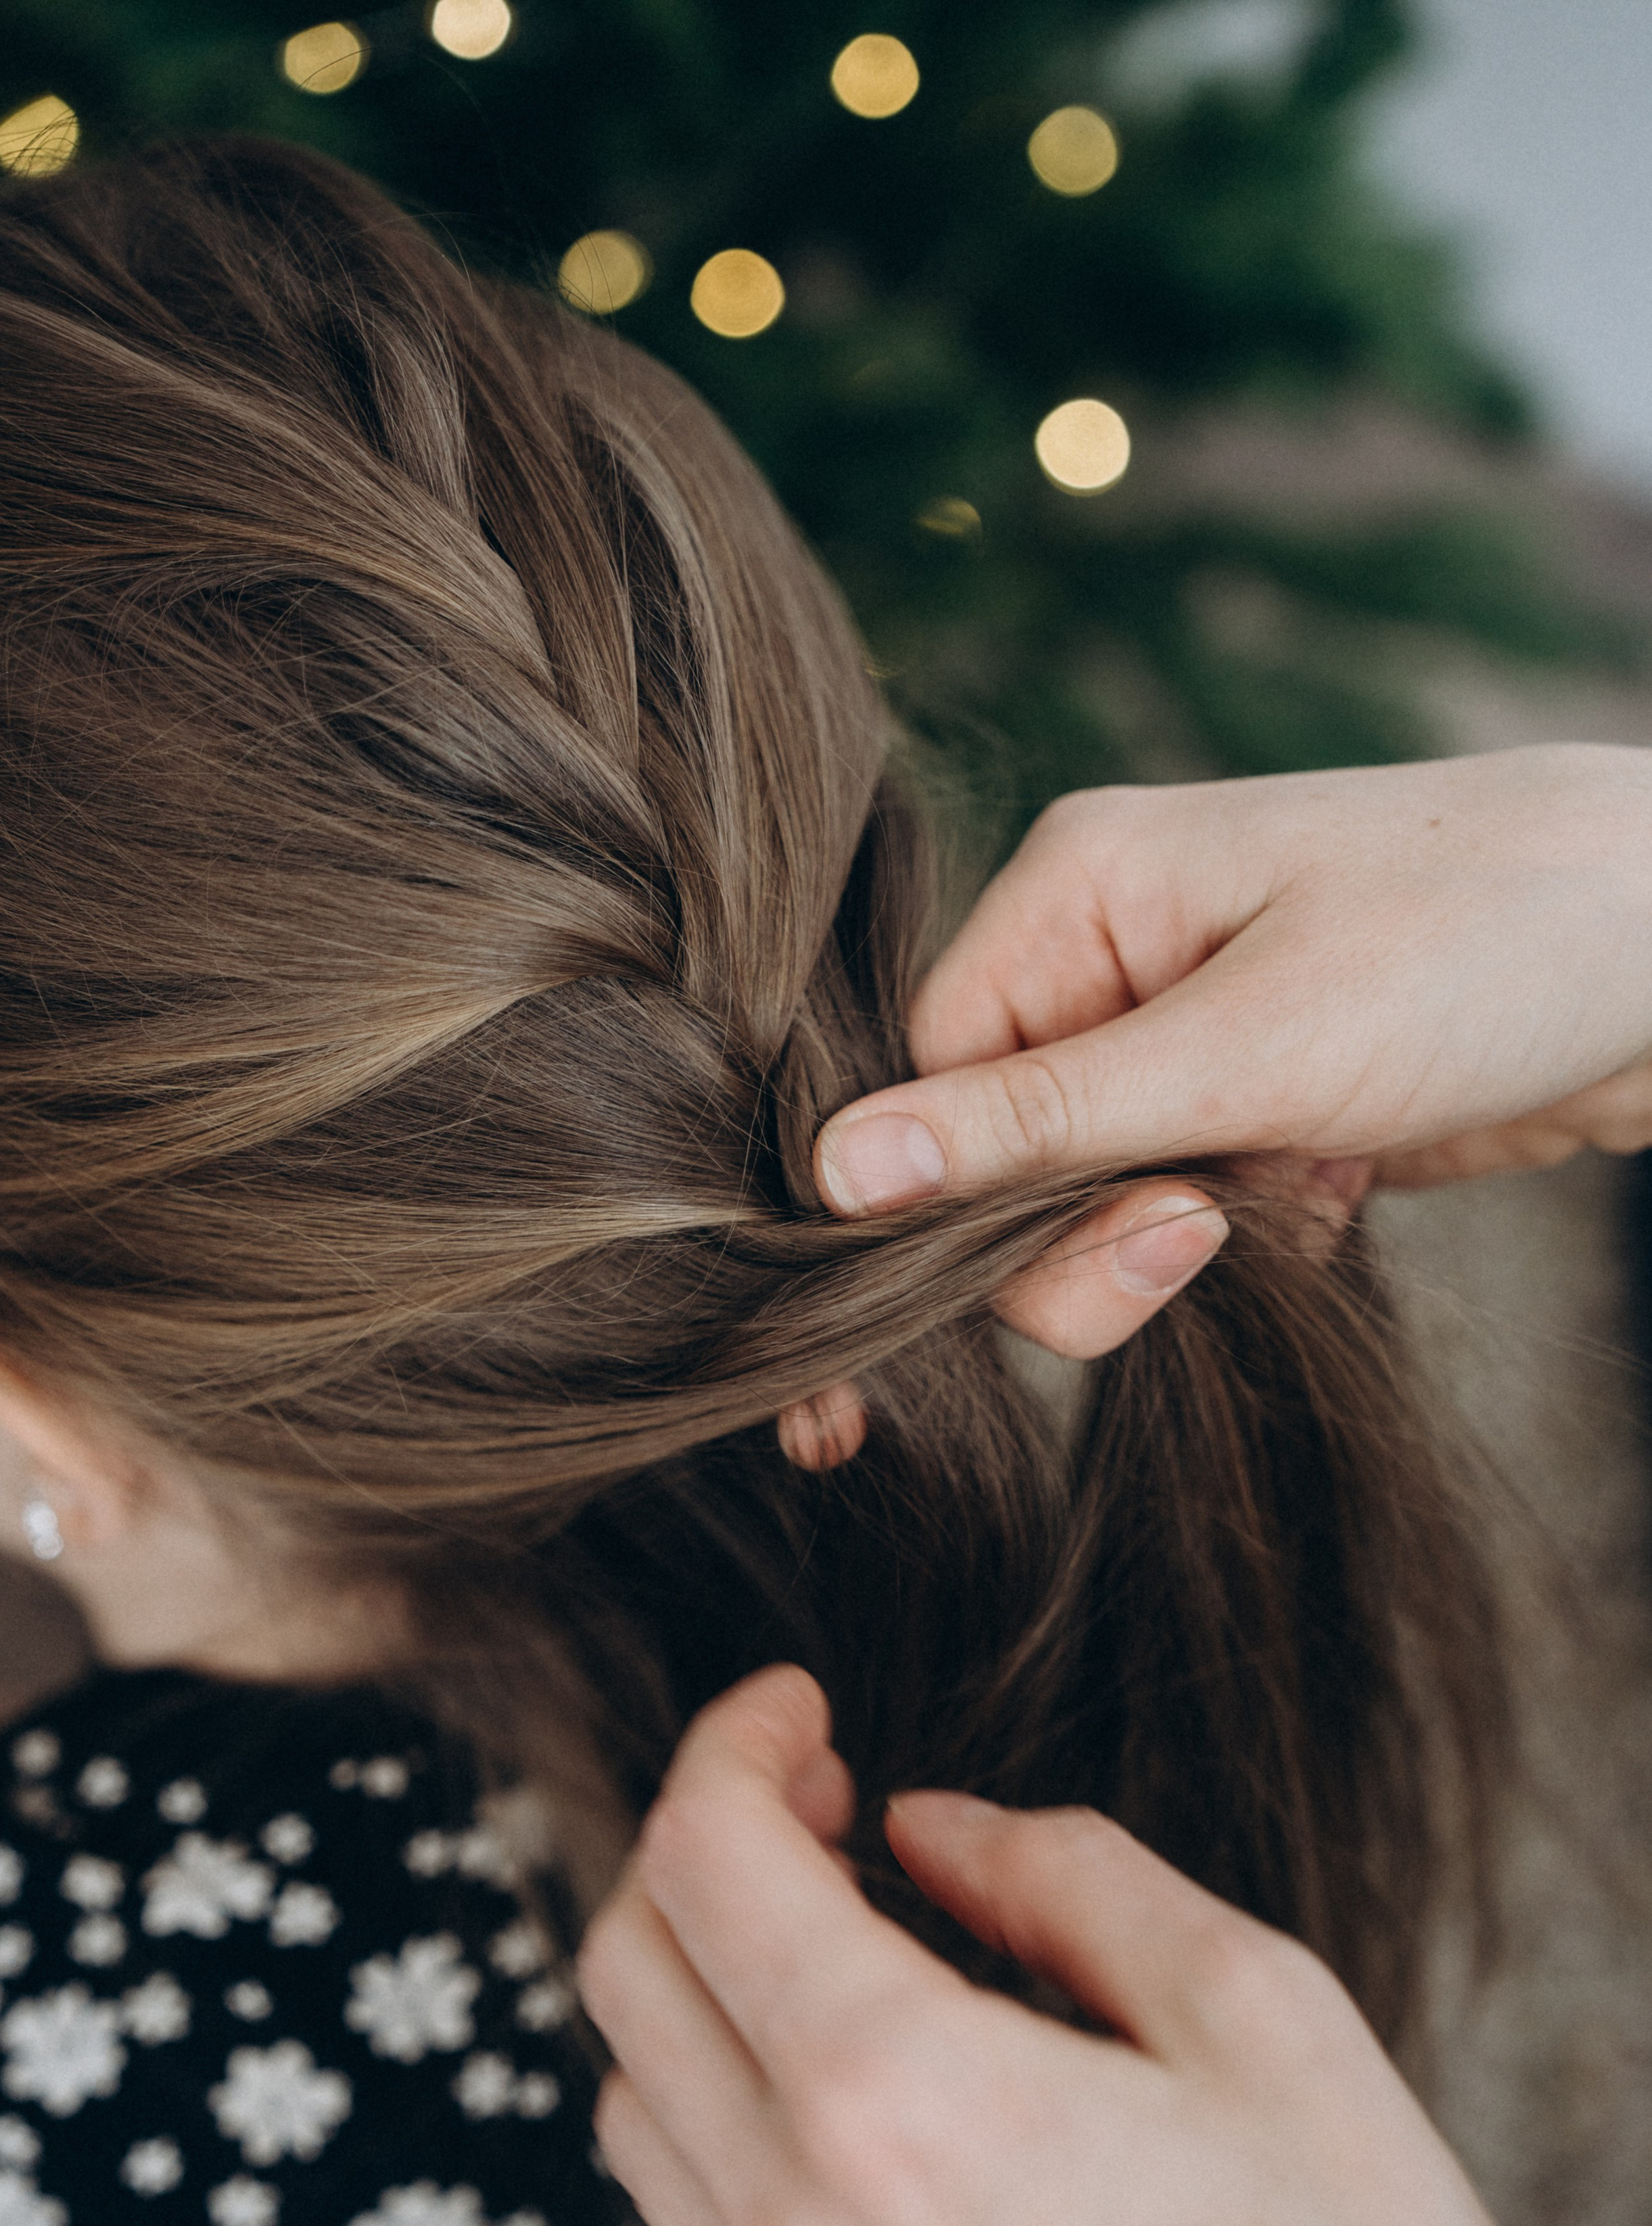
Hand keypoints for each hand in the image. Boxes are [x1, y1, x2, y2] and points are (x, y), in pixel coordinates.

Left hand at [580, 1668, 1651, 2225]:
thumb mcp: (1262, 2018)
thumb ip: (1071, 1882)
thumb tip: (932, 1828)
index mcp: (900, 2101)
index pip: (703, 1859)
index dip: (732, 1740)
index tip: (796, 1703)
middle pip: (627, 1967)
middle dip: (700, 1839)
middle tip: (823, 1798)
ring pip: (633, 2098)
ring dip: (694, 1975)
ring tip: (834, 1929)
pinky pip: (697, 2216)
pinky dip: (721, 2100)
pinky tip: (851, 2076)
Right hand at [815, 745, 1651, 1349]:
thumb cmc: (1483, 945)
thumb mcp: (1249, 1045)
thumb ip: (1038, 1124)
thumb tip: (837, 1173)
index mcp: (1074, 891)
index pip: (931, 1085)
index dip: (984, 1200)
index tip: (1124, 1235)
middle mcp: (1108, 955)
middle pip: (1004, 1162)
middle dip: (1099, 1232)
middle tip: (1216, 1227)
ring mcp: (1183, 1030)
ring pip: (1093, 1205)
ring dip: (1191, 1239)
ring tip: (1304, 1183)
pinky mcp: (1251, 1098)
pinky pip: (1186, 1213)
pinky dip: (1255, 1237)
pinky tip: (1339, 1185)